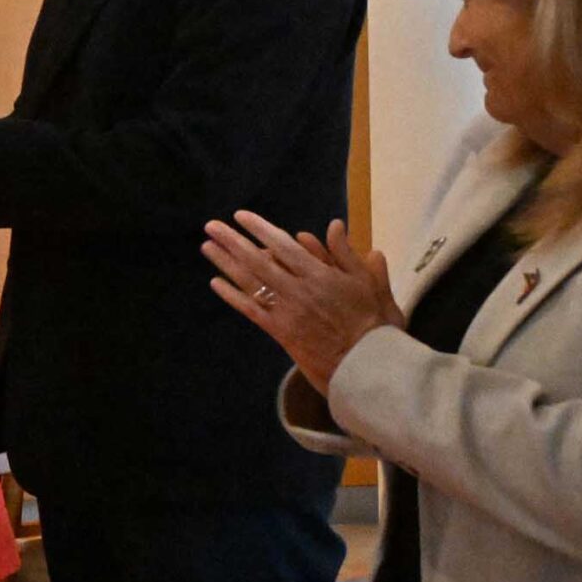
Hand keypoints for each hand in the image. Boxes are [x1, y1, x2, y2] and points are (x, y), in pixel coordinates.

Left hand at [204, 213, 403, 391]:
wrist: (367, 364)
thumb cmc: (374, 322)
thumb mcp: (369, 283)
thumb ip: (348, 254)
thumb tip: (334, 225)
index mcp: (320, 275)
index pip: (283, 246)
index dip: (260, 229)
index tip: (241, 216)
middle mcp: (298, 290)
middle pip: (258, 260)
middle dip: (233, 241)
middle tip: (211, 226)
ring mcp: (286, 311)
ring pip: (250, 282)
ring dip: (226, 263)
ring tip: (207, 247)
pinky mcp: (280, 332)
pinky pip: (251, 311)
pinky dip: (232, 296)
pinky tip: (215, 283)